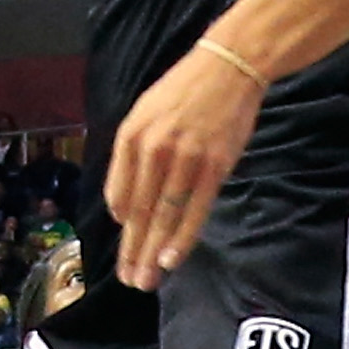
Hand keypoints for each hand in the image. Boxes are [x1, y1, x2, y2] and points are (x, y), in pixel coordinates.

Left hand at [106, 34, 263, 289]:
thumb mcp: (144, 114)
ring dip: (153, 252)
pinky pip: (194, 210)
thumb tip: (123, 208)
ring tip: (145, 280)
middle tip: (130, 281)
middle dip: (133, 251)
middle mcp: (154, 149)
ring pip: (164, 216)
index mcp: (131, 137)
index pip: (119, 194)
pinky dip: (181, 237)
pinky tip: (170, 260)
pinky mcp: (214, 166)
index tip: (124, 253)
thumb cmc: (184, 92)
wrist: (229, 67)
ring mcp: (185, 159)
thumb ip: (130, 156)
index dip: (122, 228)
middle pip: (139, 211)